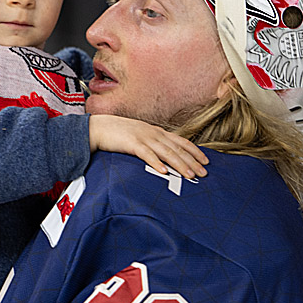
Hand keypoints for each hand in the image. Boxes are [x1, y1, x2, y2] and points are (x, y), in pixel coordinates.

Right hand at [89, 115, 208, 177]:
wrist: (97, 127)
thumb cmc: (118, 135)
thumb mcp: (139, 137)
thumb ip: (152, 145)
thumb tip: (164, 158)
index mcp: (156, 131)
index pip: (181, 141)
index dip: (195, 151)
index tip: (206, 161)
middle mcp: (153, 133)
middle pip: (177, 148)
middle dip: (192, 161)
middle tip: (204, 173)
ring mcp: (143, 137)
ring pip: (166, 152)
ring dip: (179, 164)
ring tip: (190, 175)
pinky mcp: (131, 143)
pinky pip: (146, 154)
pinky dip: (156, 163)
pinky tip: (164, 172)